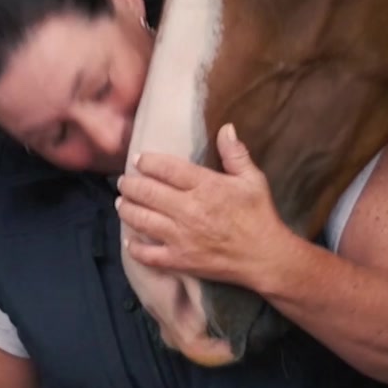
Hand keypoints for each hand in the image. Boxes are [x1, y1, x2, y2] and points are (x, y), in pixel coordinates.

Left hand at [116, 123, 290, 290]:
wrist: (266, 257)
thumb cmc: (260, 216)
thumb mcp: (253, 180)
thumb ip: (235, 154)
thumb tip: (226, 127)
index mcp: (205, 186)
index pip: (166, 168)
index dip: (147, 161)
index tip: (139, 159)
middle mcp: (189, 209)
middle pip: (146, 192)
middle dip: (129, 184)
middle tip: (123, 182)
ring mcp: (181, 237)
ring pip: (141, 220)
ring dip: (126, 209)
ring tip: (121, 203)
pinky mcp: (180, 260)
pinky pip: (149, 254)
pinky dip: (135, 248)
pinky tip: (130, 241)